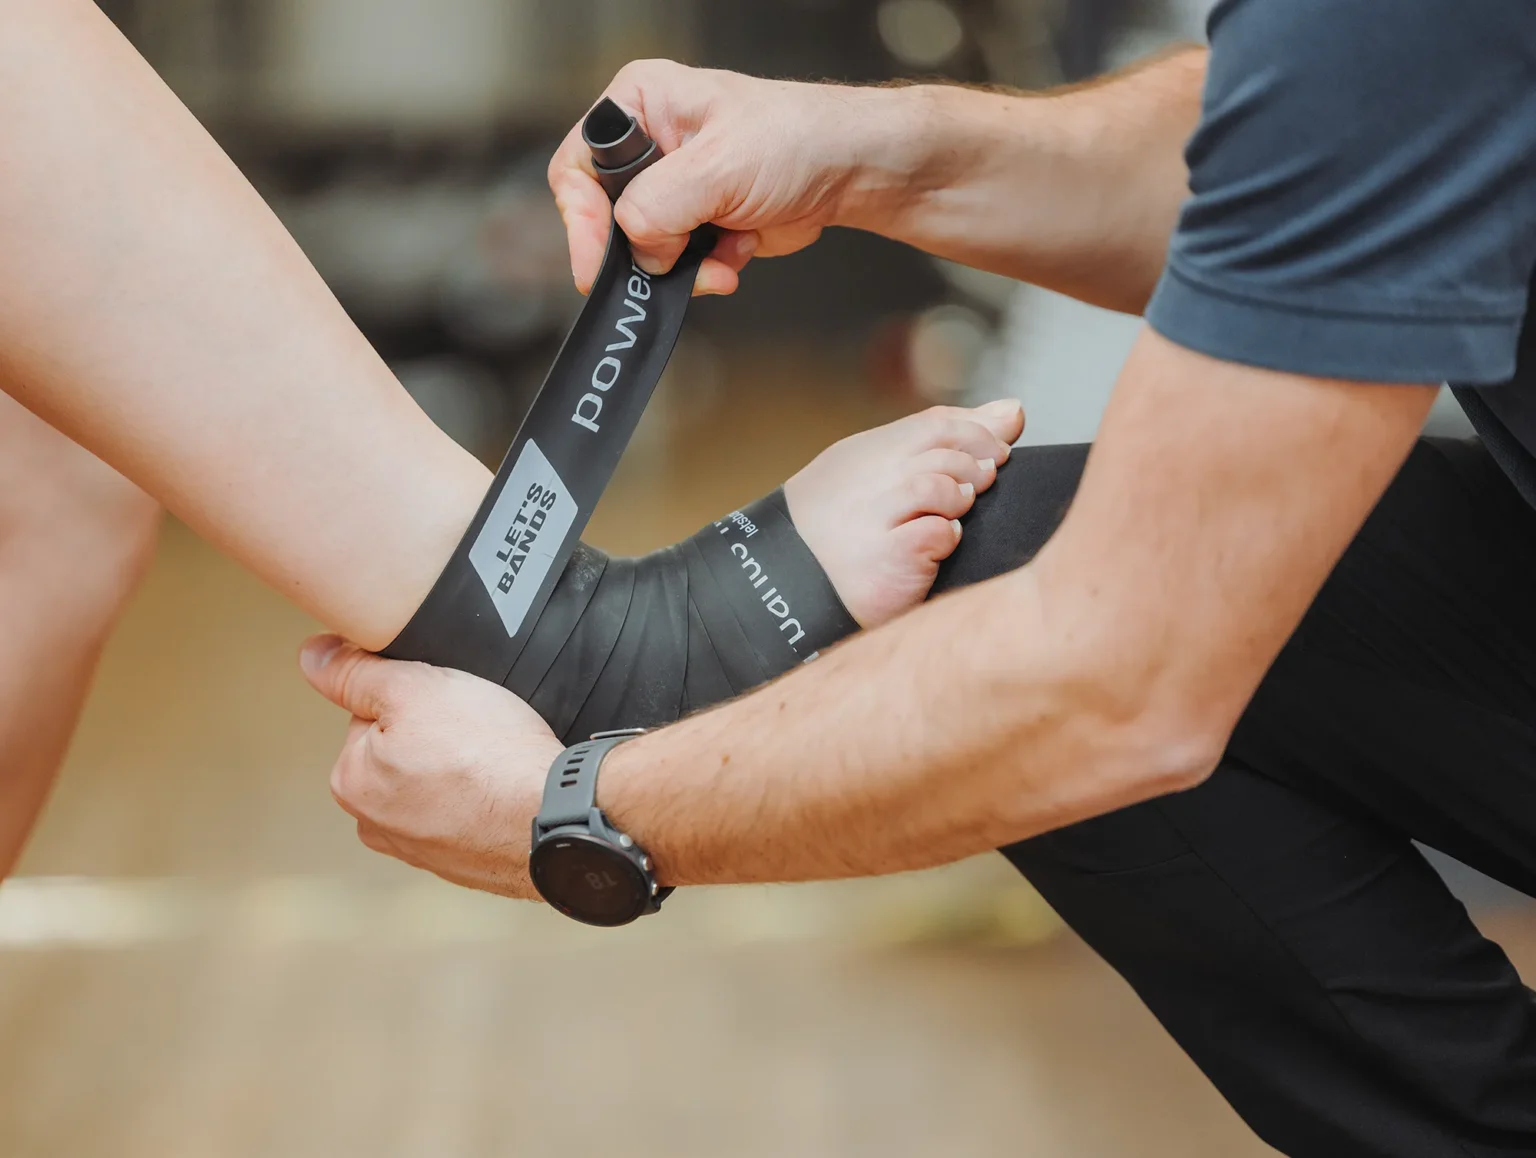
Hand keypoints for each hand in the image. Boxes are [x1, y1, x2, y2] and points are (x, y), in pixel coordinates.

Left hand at [299, 636, 562, 899]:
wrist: (551, 817)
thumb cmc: (488, 756)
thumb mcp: (414, 688)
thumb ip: (356, 672)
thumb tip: (313, 656)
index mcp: (351, 782)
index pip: (373, 716)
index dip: (415, 699)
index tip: (445, 706)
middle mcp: (377, 825)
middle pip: (404, 753)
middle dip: (436, 737)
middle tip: (473, 730)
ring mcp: (424, 850)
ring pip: (439, 784)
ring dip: (463, 770)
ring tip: (492, 759)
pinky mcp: (467, 863)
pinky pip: (470, 813)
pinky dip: (486, 799)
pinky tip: (505, 787)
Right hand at [548, 60, 926, 295]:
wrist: (848, 172)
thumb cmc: (797, 138)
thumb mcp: (720, 164)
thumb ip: (662, 204)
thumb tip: (636, 245)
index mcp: (639, 105)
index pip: (577, 169)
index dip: (582, 220)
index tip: (597, 263)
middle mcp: (647, 146)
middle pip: (606, 217)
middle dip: (645, 250)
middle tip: (673, 264)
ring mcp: (670, 190)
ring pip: (642, 251)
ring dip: (682, 267)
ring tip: (723, 257)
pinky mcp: (694, 225)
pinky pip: (675, 266)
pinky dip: (706, 271)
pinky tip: (739, 251)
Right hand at [785, 399, 1023, 626]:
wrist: (790, 590)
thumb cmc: (845, 532)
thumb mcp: (883, 473)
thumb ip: (943, 442)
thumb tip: (1012, 411)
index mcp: (864, 454)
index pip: (934, 423)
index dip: (977, 431)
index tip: (999, 447)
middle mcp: (865, 480)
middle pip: (941, 448)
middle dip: (978, 459)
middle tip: (986, 477)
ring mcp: (872, 519)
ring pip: (938, 486)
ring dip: (962, 495)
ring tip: (961, 508)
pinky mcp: (887, 559)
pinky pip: (935, 533)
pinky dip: (949, 536)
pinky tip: (943, 543)